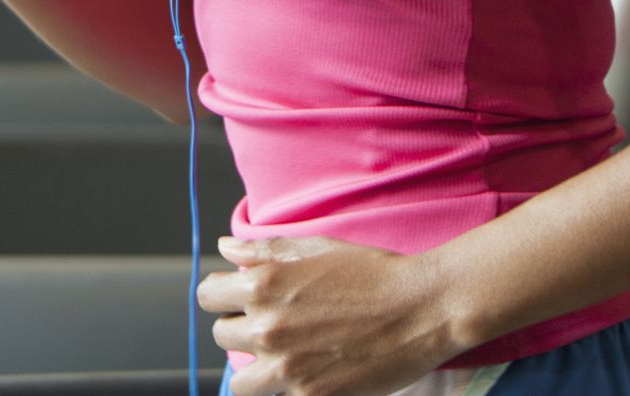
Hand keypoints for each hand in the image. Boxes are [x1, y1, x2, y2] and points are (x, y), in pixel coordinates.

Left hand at [198, 236, 466, 395]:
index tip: (237, 297)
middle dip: (242, 328)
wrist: (421, 309)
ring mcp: (288, 368)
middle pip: (221, 336)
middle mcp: (268, 328)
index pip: (208, 296)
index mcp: (262, 286)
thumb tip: (225, 247)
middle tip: (272, 324)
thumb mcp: (315, 248)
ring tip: (282, 357)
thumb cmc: (372, 272)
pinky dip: (290, 387)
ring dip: (255, 368)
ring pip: (240, 381)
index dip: (222, 294)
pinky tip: (312, 371)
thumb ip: (263, 251)